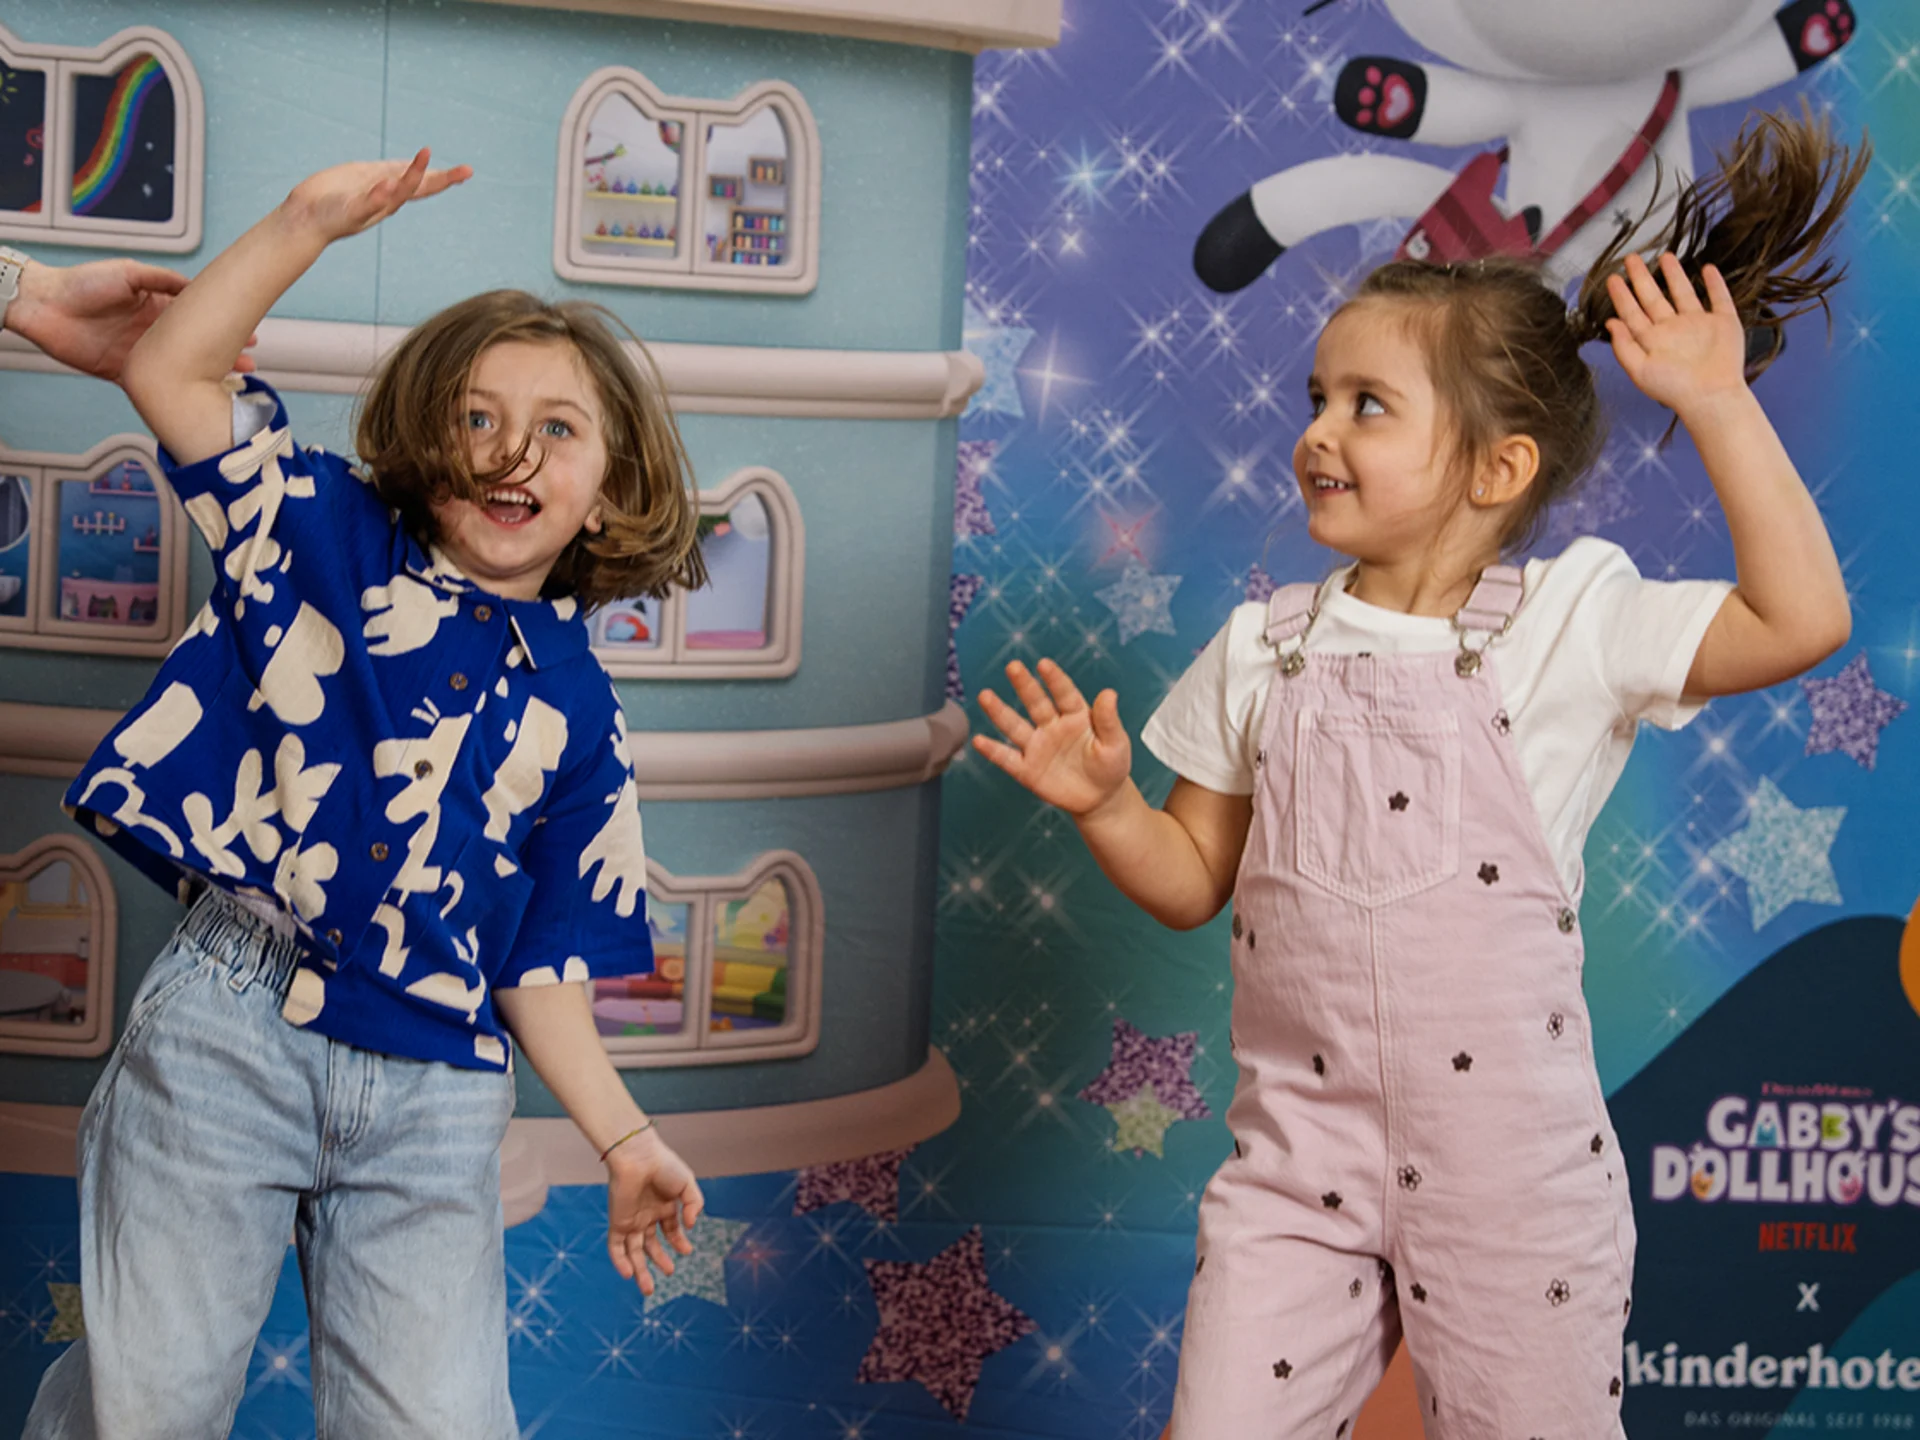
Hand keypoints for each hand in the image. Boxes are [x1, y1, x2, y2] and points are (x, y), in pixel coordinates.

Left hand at [6, 257, 257, 381]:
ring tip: (234, 380)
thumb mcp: (129, 273)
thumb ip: (163, 280)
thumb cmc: (81, 283)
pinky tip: (197, 395)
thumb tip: (196, 288)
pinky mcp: (126, 372)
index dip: (223, 327)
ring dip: (208, 374)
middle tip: (250, 363)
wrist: (44, 306)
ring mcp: (141, 354)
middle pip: (197, 347)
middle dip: (225, 355)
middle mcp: (152, 332)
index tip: (249, 334)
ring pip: (184, 369)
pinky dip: (178, 392)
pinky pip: (158, 386)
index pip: (198, 320)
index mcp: (156, 307)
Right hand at [279, 147, 471, 243]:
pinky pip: (388, 171)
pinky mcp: (363, 179)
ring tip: (450, 168)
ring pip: (409, 177)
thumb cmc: (330, 219)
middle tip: (469, 170)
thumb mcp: (353, 210)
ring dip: (428, 171)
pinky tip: (412, 165)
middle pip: (422, 184)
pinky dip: (403, 168)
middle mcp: (388, 195)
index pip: (415, 186)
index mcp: (389, 202)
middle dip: (445, 178)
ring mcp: (377, 186)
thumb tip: (394, 188)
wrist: (307, 221)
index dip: (424, 171)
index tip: (428, 151)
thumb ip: (373, 200)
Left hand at [604, 1127, 703, 1294]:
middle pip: (651, 1246)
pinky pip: (616, 1247)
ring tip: (648, 1289)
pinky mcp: (617, 1222)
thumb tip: (691, 1225)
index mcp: (663, 1207)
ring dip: (640, 1271)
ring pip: (634, 1252)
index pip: (670, 1231)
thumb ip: (694, 1204)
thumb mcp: (687, 1184)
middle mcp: (646, 1216)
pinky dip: (620, 1261)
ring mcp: (631, 1220)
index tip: (687, 1251)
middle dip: (659, 1261)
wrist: (639, 1156)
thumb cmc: (663, 1165)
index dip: (678, 1242)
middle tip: (669, 1273)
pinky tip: (628, 1274)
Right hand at [974, 658, 1131, 816]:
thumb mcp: (1116, 744)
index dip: (1054, 680)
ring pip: (1015, 726)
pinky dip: (993, 750)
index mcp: (1076, 716)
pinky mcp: (1027, 770)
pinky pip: (1007, 758)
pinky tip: (978, 740)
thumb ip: (1108, 721)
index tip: (1044, 665)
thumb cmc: (1110, 766)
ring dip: (999, 711)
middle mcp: (1052, 726)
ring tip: (985, 696)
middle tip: (1013, 667)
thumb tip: (1109, 693)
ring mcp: (1037, 747)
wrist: (1100, 798)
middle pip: (1035, 703)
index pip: (1064, 694)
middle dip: (1024, 685)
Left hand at [1604, 252, 1747, 417]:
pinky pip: (1719, 298)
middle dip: (1642, 278)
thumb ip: (1623, 347)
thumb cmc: (1673, 388)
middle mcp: (1673, 329)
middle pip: (1654, 298)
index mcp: (1652, 339)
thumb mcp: (1639, 370)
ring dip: (1674, 275)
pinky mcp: (1723, 323)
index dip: (1622, 296)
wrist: (1710, 395)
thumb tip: (1610, 323)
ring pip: (1683, 293)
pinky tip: (1707, 269)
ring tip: (1665, 257)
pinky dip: (1715, 284)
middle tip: (1631, 258)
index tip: (1612, 278)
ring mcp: (1698, 324)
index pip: (1633, 312)